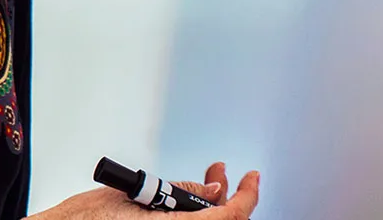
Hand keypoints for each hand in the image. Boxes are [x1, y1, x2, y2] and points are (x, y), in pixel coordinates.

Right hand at [32, 162, 261, 219]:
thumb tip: (212, 186)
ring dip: (209, 204)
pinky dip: (192, 213)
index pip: (231, 217)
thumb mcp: (132, 194)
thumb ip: (176, 191)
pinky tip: (184, 200)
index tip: (251, 176)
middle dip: (227, 195)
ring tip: (202, 179)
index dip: (248, 196)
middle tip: (219, 169)